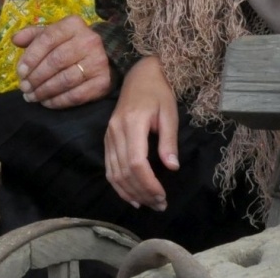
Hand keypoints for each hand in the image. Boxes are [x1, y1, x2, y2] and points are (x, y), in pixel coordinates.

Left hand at [12, 16, 110, 106]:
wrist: (104, 58)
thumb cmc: (70, 45)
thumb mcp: (53, 35)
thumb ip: (33, 36)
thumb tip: (15, 39)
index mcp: (74, 24)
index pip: (48, 39)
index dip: (31, 57)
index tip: (20, 72)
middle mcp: (89, 40)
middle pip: (56, 61)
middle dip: (36, 77)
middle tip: (24, 88)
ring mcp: (98, 62)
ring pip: (65, 79)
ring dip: (44, 91)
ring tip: (32, 97)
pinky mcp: (102, 82)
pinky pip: (76, 95)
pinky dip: (58, 101)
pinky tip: (47, 102)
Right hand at [103, 56, 178, 209]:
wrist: (140, 75)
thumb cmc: (158, 93)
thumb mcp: (170, 114)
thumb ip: (169, 141)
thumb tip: (172, 168)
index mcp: (132, 123)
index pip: (136, 162)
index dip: (148, 183)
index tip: (162, 196)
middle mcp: (115, 131)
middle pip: (124, 172)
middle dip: (142, 193)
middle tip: (160, 205)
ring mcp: (108, 135)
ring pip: (114, 173)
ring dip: (130, 193)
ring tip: (149, 204)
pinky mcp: (107, 139)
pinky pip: (109, 168)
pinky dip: (119, 186)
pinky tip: (132, 197)